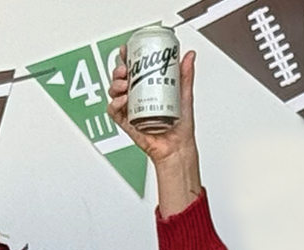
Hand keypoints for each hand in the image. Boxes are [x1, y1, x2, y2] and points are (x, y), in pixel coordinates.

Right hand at [107, 50, 202, 216]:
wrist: (177, 146)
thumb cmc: (180, 125)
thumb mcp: (184, 94)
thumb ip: (185, 74)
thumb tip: (188, 56)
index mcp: (148, 87)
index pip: (134, 68)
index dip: (127, 57)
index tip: (127, 50)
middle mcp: (137, 96)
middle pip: (121, 78)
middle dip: (119, 70)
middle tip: (125, 69)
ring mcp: (130, 109)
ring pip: (114, 93)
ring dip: (115, 85)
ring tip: (124, 84)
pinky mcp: (127, 122)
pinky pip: (114, 112)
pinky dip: (115, 104)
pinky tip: (123, 100)